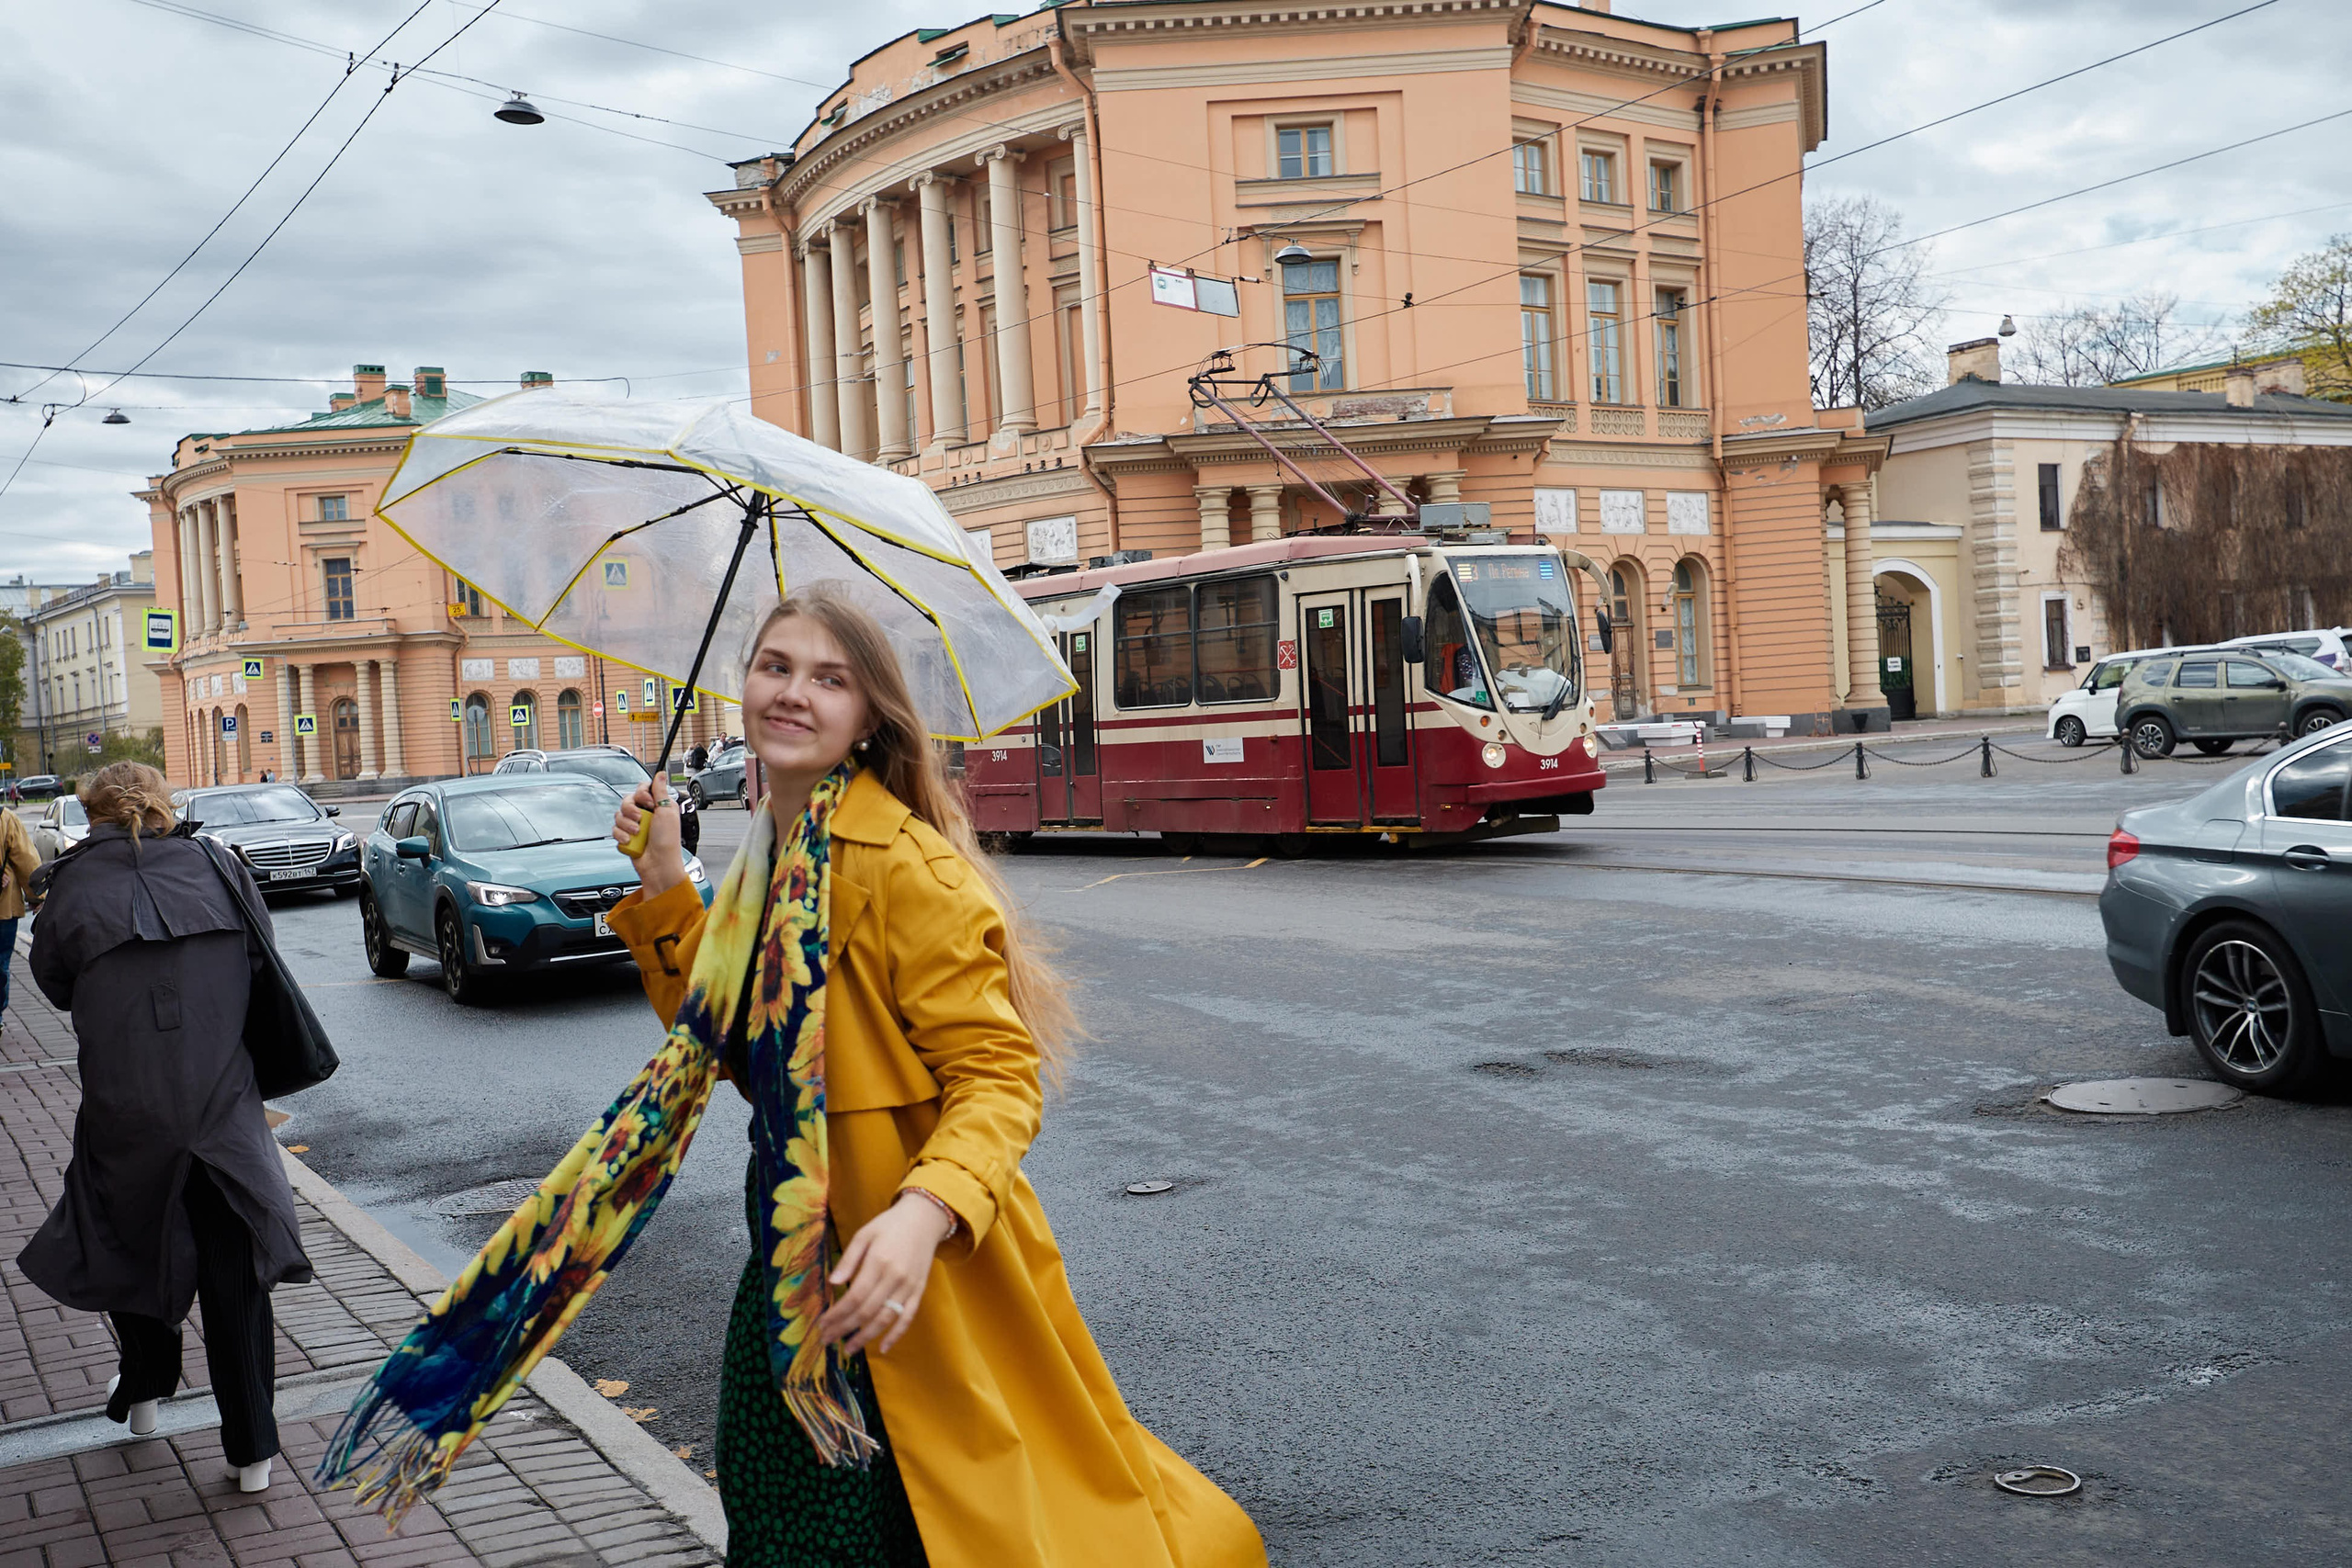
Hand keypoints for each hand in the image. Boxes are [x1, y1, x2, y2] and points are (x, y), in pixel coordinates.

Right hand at [612, 776, 684, 896]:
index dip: (641, 794)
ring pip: (619, 815)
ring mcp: (635, 825)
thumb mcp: (667, 811)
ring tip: (637, 833)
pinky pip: (615, 830)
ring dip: (627, 824)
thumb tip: (661, 773)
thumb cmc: (667, 841)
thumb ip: (661, 791)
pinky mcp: (626, 836)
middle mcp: (646, 814)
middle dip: (631, 809)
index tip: (648, 802)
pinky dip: (622, 835)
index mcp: (658, 805)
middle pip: (627, 800)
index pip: (642, 789)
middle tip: (640, 819)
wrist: (658, 864)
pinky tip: (631, 841)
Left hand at [818, 1192, 954, 1356]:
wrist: (925, 1218)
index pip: (854, 1297)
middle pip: (867, 1311)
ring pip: (886, 1318)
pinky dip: (896, 1335)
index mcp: (879, 1261)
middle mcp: (895, 1277)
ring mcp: (909, 1286)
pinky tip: (883, 1348)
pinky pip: (908, 1317)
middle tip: (827, 1339)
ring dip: (866, 1337)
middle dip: (844, 1328)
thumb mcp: (864, 1234)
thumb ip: (848, 1259)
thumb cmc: (889, 1224)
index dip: (837, 1314)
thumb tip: (832, 1284)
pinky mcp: (919, 1290)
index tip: (822, 1324)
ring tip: (849, 1348)